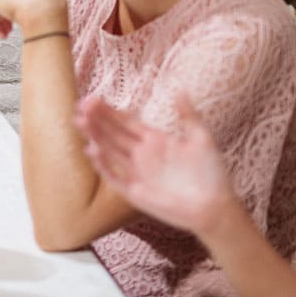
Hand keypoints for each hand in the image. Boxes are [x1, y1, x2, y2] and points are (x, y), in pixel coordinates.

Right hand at [76, 94, 235, 238]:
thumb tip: (180, 89)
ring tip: (80, 122)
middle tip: (80, 106)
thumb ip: (188, 115)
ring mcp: (137, 174)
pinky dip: (104, 165)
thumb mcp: (201, 138)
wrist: (216, 207)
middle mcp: (142, 155)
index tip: (92, 98)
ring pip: (110, 152)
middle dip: (96, 120)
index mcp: (155, 140)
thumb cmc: (211, 174)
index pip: (126, 122)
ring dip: (95, 137)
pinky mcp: (136, 193)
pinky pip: (115, 177)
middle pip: (114, 134)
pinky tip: (92, 151)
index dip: (109, 111)